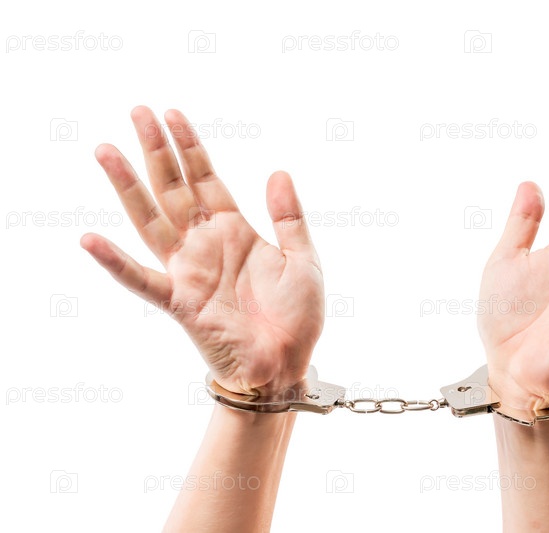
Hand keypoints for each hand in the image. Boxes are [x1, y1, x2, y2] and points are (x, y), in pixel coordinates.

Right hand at [80, 106, 323, 395]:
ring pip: (150, 222)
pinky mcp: (179, 303)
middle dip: (156, 151)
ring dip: (128, 189)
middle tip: (137, 111)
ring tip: (106, 152)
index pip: (205, 179)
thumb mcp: (302, 259)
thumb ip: (287, 217)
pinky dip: (115, 263)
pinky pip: (142, 280)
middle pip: (173, 190)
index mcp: (236, 231)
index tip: (172, 114)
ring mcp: (189, 271)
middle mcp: (206, 245)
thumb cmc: (297, 317)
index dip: (189, 148)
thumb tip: (277, 170)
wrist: (287, 365)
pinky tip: (90, 240)